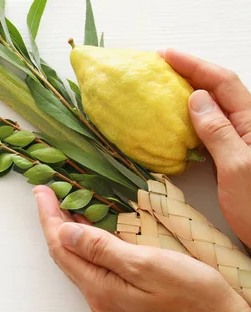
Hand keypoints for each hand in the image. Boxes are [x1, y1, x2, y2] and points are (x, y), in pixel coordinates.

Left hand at [34, 185, 250, 311]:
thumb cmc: (192, 297)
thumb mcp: (145, 265)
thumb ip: (101, 250)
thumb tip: (65, 232)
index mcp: (99, 288)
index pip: (60, 247)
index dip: (48, 217)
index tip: (41, 191)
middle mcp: (98, 297)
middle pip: (65, 254)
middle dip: (53, 221)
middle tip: (49, 193)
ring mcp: (110, 299)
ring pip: (79, 259)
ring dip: (69, 231)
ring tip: (64, 204)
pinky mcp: (124, 298)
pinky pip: (95, 265)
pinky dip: (87, 243)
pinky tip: (92, 229)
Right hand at [163, 49, 250, 247]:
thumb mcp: (237, 167)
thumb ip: (218, 131)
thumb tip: (196, 98)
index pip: (223, 83)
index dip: (194, 65)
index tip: (165, 56)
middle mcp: (248, 127)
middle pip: (219, 89)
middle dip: (190, 73)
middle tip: (158, 68)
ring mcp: (240, 142)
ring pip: (213, 108)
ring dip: (188, 94)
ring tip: (160, 89)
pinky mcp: (231, 157)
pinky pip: (209, 129)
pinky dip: (189, 119)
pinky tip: (173, 121)